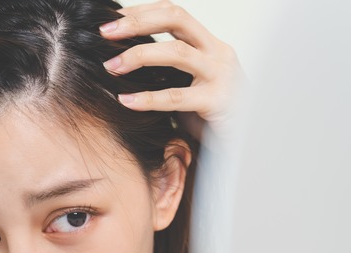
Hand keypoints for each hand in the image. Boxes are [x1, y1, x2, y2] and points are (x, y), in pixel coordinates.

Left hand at [100, 0, 243, 140]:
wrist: (244, 141)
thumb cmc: (210, 114)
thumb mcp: (189, 82)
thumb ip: (167, 68)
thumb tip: (120, 60)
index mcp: (209, 43)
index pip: (174, 13)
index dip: (142, 11)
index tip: (112, 18)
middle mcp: (217, 52)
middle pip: (176, 19)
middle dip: (137, 22)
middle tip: (105, 32)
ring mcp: (221, 75)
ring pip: (177, 52)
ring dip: (138, 55)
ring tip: (111, 66)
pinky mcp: (217, 102)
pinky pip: (176, 97)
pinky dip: (147, 98)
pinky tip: (126, 101)